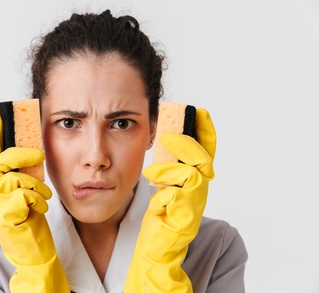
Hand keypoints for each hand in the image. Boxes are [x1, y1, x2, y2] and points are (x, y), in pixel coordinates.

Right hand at [0, 114, 69, 291]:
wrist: (33, 252)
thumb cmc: (31, 221)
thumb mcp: (28, 193)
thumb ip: (25, 175)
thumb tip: (34, 152)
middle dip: (21, 154)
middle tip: (40, 154)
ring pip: (13, 179)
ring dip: (35, 185)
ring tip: (44, 195)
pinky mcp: (3, 218)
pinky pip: (22, 196)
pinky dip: (36, 199)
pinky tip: (41, 208)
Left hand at [124, 108, 215, 292]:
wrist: (158, 247)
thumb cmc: (161, 214)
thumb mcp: (166, 185)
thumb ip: (170, 167)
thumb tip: (166, 141)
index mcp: (195, 179)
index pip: (206, 151)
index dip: (206, 131)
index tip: (200, 112)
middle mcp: (200, 190)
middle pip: (204, 159)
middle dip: (189, 143)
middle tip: (168, 135)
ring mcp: (195, 205)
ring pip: (193, 175)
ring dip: (169, 170)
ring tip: (152, 172)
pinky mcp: (185, 218)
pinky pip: (177, 197)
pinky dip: (164, 194)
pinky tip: (157, 200)